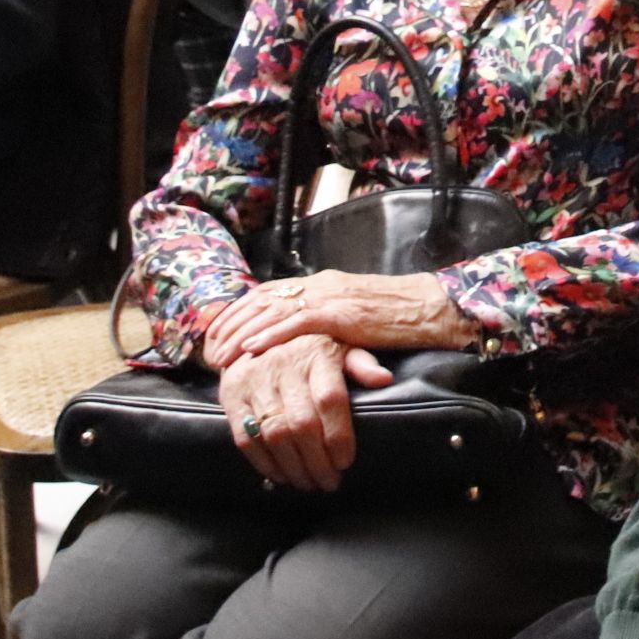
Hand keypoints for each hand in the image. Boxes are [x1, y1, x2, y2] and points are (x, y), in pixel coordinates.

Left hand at [202, 269, 472, 369]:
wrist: (430, 308)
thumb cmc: (398, 317)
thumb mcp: (354, 315)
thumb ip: (328, 320)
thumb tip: (303, 337)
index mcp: (322, 283)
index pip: (268, 293)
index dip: (239, 312)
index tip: (218, 333)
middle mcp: (321, 284)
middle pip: (262, 299)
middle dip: (231, 323)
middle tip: (208, 348)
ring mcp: (331, 296)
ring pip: (273, 310)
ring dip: (242, 333)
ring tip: (221, 354)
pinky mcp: (342, 313)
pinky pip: (298, 322)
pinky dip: (271, 335)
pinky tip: (252, 348)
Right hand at [219, 335, 395, 490]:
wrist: (256, 330)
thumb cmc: (309, 345)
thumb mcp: (340, 345)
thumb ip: (361, 364)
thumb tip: (384, 379)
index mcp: (316, 352)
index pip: (330, 399)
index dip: (338, 436)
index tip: (346, 462)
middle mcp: (283, 364)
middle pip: (302, 424)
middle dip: (318, 462)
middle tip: (329, 482)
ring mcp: (254, 380)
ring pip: (275, 435)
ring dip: (294, 468)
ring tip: (309, 483)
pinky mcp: (232, 395)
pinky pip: (246, 438)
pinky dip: (265, 464)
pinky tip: (282, 475)